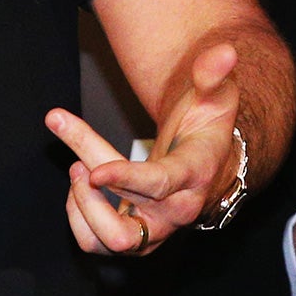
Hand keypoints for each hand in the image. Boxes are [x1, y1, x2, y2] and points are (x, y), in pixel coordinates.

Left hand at [46, 40, 241, 255]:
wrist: (211, 165)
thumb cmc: (208, 125)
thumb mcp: (216, 95)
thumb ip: (213, 73)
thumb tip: (224, 52)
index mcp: (195, 174)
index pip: (159, 183)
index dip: (126, 178)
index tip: (93, 171)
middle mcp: (176, 212)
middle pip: (123, 212)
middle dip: (91, 179)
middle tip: (70, 142)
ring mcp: (156, 231)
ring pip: (107, 238)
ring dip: (81, 206)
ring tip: (77, 169)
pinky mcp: (136, 240)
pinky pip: (96, 244)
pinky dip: (79, 217)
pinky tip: (81, 185)